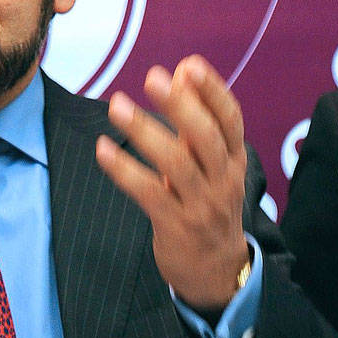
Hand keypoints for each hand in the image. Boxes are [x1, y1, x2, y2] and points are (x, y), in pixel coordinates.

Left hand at [95, 55, 248, 310]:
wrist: (216, 272)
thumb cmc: (206, 204)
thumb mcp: (209, 163)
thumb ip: (195, 120)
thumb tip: (181, 70)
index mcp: (234, 161)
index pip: (230, 120)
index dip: (212, 91)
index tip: (190, 64)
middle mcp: (223, 181)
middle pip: (206, 138)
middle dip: (180, 105)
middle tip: (152, 77)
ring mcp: (201, 206)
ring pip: (177, 165)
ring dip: (144, 131)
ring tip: (116, 105)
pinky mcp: (176, 226)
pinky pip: (149, 194)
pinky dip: (124, 170)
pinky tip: (103, 149)